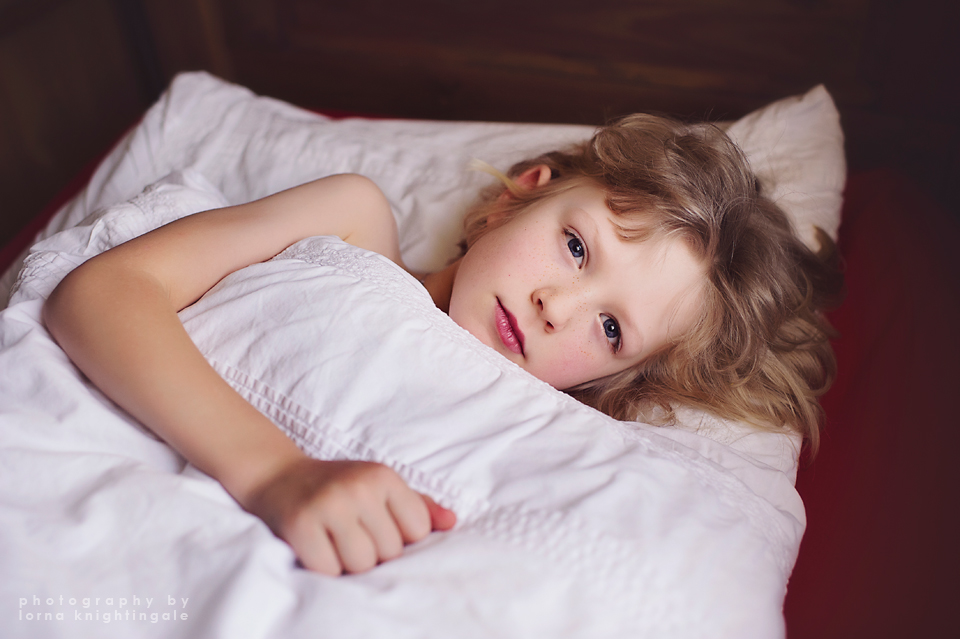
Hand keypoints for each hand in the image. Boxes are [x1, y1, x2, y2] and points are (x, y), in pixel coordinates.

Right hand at [244, 457, 455, 574]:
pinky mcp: (300, 526)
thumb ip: (417, 505)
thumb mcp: (378, 486)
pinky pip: (329, 571)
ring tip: (334, 542)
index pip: (418, 531)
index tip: (376, 527)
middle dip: (372, 552)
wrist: (278, 475)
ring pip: (361, 565)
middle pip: (389, 553)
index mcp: (383, 476)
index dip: (399, 538)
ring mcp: (329, 505)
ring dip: (348, 564)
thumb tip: (452, 522)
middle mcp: (359, 487)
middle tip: (349, 534)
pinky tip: (317, 548)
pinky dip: (324, 568)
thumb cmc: (338, 486)